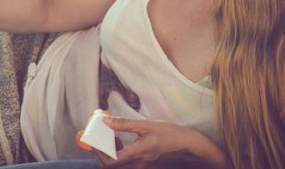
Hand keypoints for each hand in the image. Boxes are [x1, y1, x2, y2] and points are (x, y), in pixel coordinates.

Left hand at [95, 117, 226, 168]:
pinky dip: (120, 154)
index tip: (95, 139)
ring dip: (110, 153)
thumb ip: (125, 124)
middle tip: (100, 138)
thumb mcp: (147, 125)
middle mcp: (138, 164)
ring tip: (111, 138)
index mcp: (137, 154)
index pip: (109, 162)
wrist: (189, 146)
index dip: (98, 152)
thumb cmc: (171, 135)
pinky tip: (122, 141)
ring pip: (119, 165)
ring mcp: (142, 166)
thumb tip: (106, 120)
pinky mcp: (146, 164)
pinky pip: (127, 163)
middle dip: (101, 153)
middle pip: (111, 166)